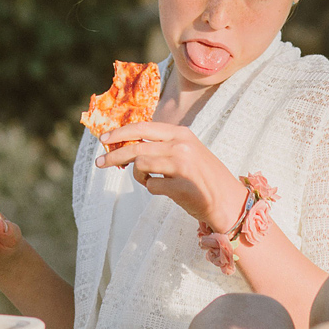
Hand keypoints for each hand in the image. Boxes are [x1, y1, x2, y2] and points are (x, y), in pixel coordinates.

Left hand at [96, 122, 248, 231]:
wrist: (229, 201)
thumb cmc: (204, 177)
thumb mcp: (187, 151)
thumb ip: (163, 146)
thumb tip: (129, 145)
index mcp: (182, 133)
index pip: (143, 127)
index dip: (121, 132)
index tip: (104, 138)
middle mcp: (181, 145)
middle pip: (136, 146)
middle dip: (114, 154)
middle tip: (99, 162)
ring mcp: (182, 165)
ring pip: (140, 165)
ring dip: (138, 175)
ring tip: (148, 180)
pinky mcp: (181, 186)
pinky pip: (151, 186)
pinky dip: (152, 188)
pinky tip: (166, 190)